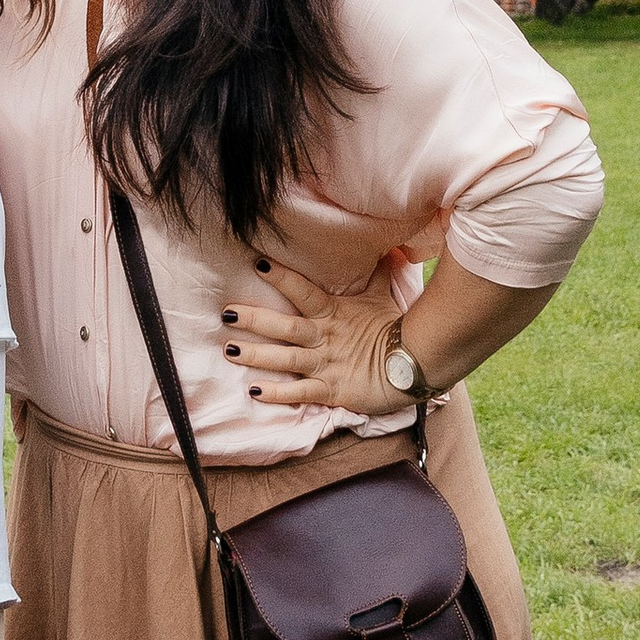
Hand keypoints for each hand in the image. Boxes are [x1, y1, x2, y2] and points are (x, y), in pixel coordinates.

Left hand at [218, 254, 410, 414]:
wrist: (414, 365)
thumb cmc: (393, 329)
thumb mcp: (381, 297)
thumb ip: (376, 273)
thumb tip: (389, 246)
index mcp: (333, 313)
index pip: (303, 291)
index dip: (282, 277)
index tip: (257, 264)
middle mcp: (324, 337)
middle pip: (285, 326)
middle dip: (254, 319)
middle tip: (225, 312)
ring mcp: (326, 365)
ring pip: (286, 359)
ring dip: (257, 355)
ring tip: (229, 350)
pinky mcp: (331, 390)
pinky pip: (300, 393)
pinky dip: (277, 394)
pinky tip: (254, 391)